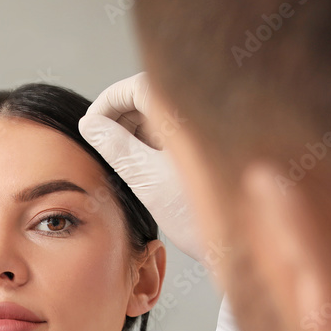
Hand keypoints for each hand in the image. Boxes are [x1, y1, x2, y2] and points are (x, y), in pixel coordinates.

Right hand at [79, 72, 203, 259]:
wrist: (241, 245)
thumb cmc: (198, 217)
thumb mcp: (147, 181)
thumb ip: (115, 147)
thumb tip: (89, 125)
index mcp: (190, 111)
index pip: (137, 85)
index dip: (107, 102)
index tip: (90, 126)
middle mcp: (207, 108)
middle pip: (153, 92)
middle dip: (122, 114)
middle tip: (102, 142)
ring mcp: (215, 124)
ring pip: (167, 108)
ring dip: (139, 125)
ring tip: (125, 157)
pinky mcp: (218, 140)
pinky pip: (183, 124)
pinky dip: (160, 136)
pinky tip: (149, 161)